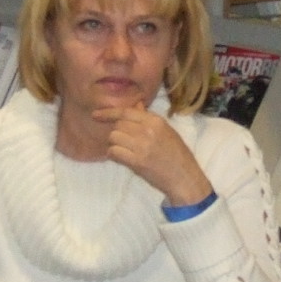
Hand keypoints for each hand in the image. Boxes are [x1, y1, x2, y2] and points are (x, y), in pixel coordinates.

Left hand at [96, 106, 213, 205]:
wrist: (184, 177)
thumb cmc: (177, 155)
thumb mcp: (166, 131)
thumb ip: (148, 118)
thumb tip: (136, 104)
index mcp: (156, 121)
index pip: (126, 111)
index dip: (108, 113)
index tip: (96, 115)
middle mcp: (148, 130)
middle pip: (118, 125)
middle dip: (116, 133)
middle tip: (123, 143)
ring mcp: (142, 145)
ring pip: (114, 137)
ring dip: (114, 144)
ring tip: (124, 151)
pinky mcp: (137, 161)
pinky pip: (114, 152)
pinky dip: (113, 155)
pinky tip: (121, 158)